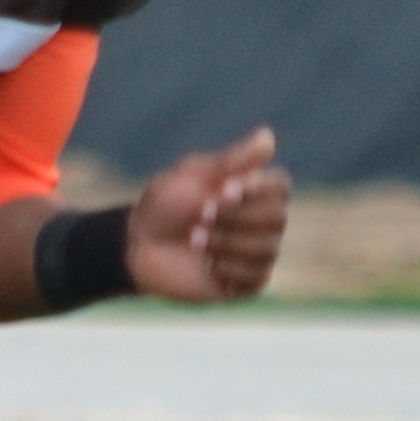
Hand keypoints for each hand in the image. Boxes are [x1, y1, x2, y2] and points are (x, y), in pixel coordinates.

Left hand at [127, 126, 287, 302]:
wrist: (139, 247)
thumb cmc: (165, 205)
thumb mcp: (192, 176)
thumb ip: (231, 161)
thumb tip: (267, 137)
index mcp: (252, 191)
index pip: (280, 187)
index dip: (258, 190)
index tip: (224, 190)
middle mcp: (260, 221)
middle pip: (278, 218)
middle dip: (237, 218)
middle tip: (201, 216)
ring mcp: (255, 253)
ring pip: (267, 249)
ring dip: (228, 243)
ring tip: (195, 241)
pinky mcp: (246, 283)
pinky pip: (256, 277)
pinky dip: (229, 269)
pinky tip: (206, 264)